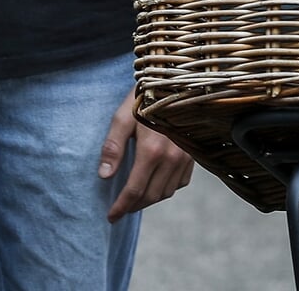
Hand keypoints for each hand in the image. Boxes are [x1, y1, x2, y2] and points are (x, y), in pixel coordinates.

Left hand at [101, 91, 193, 220]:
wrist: (176, 82)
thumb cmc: (145, 97)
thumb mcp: (122, 118)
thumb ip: (112, 147)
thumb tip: (104, 176)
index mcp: (152, 150)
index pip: (134, 190)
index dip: (121, 207)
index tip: (111, 216)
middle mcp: (172, 158)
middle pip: (151, 196)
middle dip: (134, 206)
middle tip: (120, 210)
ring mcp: (186, 157)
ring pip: (167, 192)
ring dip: (149, 200)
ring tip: (135, 199)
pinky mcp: (193, 154)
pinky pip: (181, 182)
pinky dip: (167, 188)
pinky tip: (155, 183)